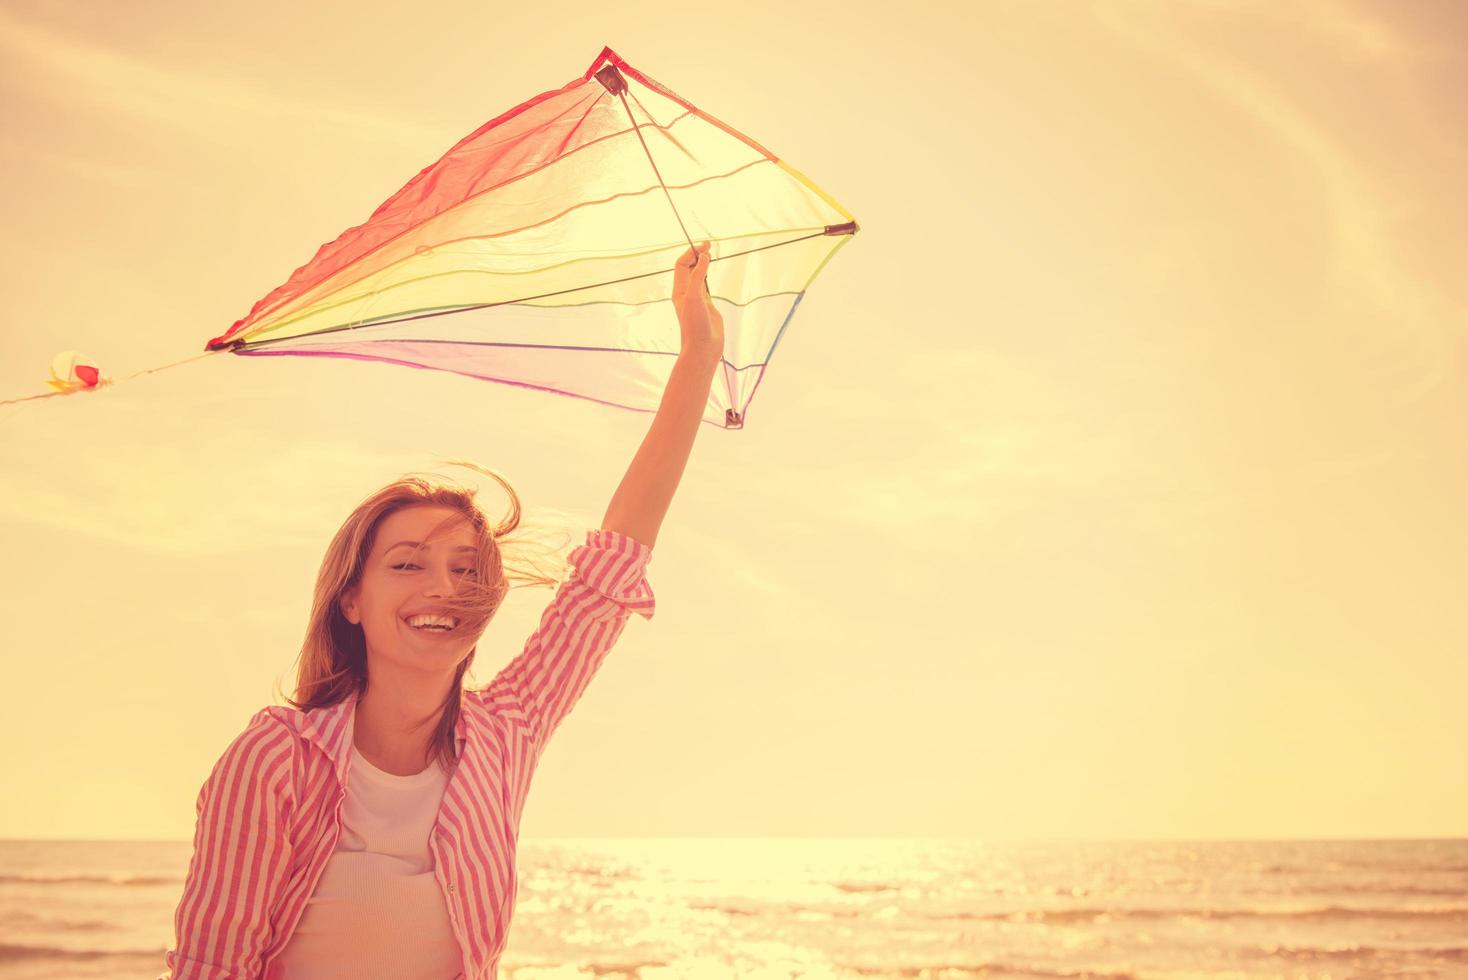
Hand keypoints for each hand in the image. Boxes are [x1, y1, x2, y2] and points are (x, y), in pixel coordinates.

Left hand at [672, 241, 723, 362]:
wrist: (703, 348)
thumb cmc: (695, 325)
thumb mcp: (695, 297)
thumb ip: (698, 276)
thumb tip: (704, 256)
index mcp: (679, 291)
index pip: (681, 265)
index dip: (691, 253)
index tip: (705, 246)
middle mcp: (686, 293)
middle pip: (688, 268)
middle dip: (697, 254)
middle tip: (710, 245)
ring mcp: (697, 299)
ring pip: (697, 276)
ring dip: (702, 263)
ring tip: (711, 252)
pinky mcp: (707, 306)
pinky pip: (705, 286)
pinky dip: (708, 276)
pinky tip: (712, 272)